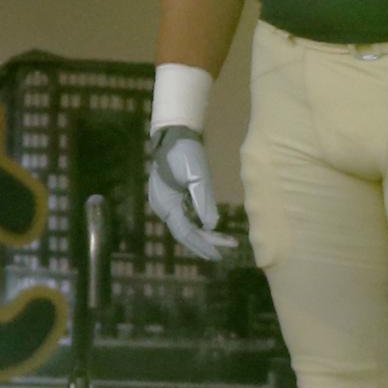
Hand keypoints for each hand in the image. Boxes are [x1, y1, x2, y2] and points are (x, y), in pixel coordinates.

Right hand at [145, 125, 225, 261]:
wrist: (174, 134)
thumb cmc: (185, 153)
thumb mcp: (197, 176)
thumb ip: (203, 202)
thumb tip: (212, 225)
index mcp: (165, 204)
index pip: (185, 232)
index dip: (202, 244)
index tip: (219, 254)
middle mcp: (162, 207)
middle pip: (184, 232)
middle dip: (204, 243)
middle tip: (225, 251)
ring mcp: (165, 202)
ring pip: (184, 226)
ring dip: (202, 235)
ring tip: (222, 242)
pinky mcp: (171, 196)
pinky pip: (184, 217)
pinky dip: (197, 225)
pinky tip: (209, 228)